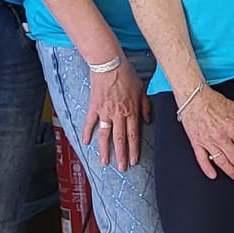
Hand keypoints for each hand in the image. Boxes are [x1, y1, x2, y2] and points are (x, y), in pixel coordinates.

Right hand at [82, 56, 148, 172]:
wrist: (109, 64)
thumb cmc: (127, 75)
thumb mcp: (142, 90)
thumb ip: (146, 107)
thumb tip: (148, 120)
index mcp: (131, 111)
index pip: (133, 135)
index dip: (134, 150)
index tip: (134, 161)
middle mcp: (119, 115)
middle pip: (120, 139)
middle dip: (121, 155)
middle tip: (121, 168)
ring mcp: (105, 112)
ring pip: (105, 135)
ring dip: (104, 150)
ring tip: (104, 162)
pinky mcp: (94, 106)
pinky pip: (90, 122)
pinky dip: (87, 133)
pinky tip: (85, 143)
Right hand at [180, 86, 233, 179]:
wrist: (193, 97)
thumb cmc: (212, 100)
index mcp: (231, 127)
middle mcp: (220, 137)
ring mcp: (207, 141)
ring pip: (221, 161)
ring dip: (230, 171)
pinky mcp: (196, 143)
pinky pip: (202, 160)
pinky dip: (207, 169)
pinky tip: (213, 175)